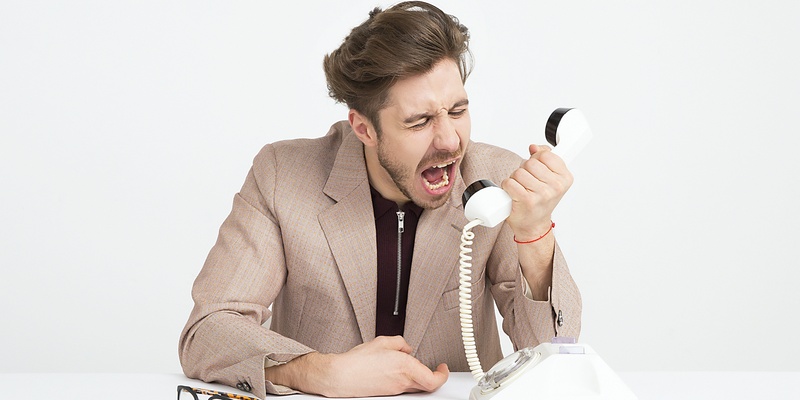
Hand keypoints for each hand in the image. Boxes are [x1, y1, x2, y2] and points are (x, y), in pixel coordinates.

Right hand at [265, 336, 448, 396]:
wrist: (341, 376)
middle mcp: (403, 381)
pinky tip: (397, 370)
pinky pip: (403, 386)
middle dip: (433, 376)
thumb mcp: (383, 341)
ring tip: (412, 365)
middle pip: (427, 385)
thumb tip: (406, 348)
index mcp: (405, 367)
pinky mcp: (387, 392)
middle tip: (435, 369)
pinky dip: (405, 379)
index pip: (434, 379)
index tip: (443, 368)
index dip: (443, 375)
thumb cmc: (358, 361)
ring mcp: (395, 389)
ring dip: (418, 377)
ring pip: (415, 386)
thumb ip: (400, 343)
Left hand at [501, 144, 572, 239]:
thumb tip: (534, 147)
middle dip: (524, 170)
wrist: (534, 225)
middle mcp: (556, 186)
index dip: (536, 159)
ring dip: (515, 179)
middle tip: (528, 182)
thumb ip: (545, 158)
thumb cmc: (541, 201)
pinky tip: (514, 194)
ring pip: (518, 172)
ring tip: (522, 189)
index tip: (538, 169)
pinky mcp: (527, 201)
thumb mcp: (550, 178)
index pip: (545, 155)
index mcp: (565, 178)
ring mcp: (542, 194)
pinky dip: (507, 187)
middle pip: (530, 163)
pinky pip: (509, 183)